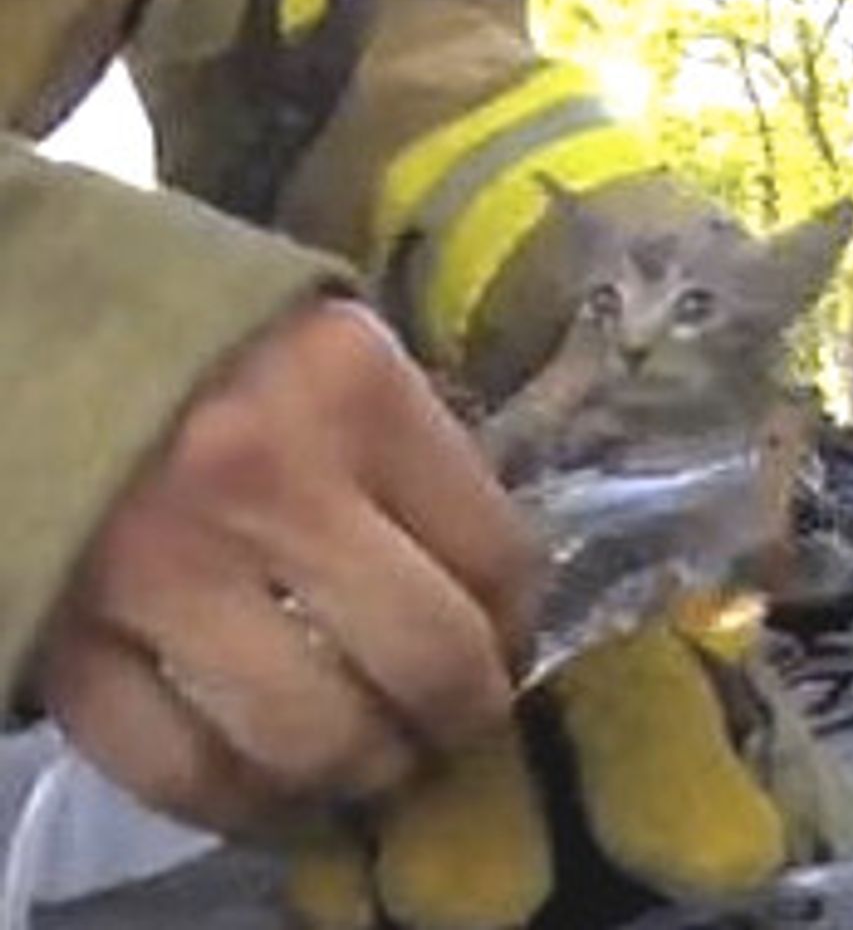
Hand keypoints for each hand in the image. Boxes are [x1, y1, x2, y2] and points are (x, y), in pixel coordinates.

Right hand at [41, 300, 537, 831]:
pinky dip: (249, 803)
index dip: (519, 624)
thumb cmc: (213, 339)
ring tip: (380, 757)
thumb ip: (420, 455)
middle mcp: (265, 480)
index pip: (494, 553)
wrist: (38, 334)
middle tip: (459, 719)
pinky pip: (182, 771)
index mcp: (353, 390)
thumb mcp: (339, 350)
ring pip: (314, 737)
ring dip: (370, 768)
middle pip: (426, 659)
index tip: (507, 645)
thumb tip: (488, 589)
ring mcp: (160, 569)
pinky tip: (280, 789)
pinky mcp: (69, 640)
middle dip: (464, 713)